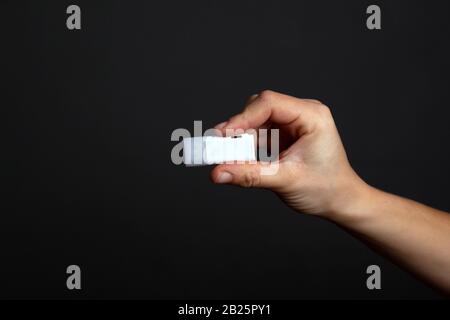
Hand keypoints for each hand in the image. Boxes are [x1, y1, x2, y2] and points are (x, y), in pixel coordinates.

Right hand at [211, 90, 369, 218]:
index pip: (269, 103)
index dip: (242, 118)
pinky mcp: (285, 135)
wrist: (341, 202)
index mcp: (312, 116)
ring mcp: (293, 124)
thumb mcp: (285, 180)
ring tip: (225, 158)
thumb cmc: (326, 189)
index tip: (221, 136)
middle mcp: (302, 114)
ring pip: (256, 122)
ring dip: (240, 140)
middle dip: (238, 129)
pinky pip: (259, 134)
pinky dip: (246, 147)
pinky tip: (237, 160)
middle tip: (218, 149)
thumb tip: (218, 172)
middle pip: (259, 110)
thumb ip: (249, 175)